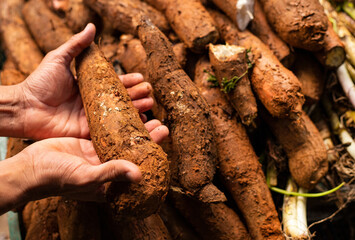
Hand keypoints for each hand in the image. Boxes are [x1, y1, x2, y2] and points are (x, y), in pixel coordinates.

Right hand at [0, 120, 167, 213]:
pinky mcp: (88, 141)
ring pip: (121, 138)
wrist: (30, 168)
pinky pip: (106, 130)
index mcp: (110, 182)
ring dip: (134, 127)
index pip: (138, 166)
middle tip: (160, 123)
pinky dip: (116, 121)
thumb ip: (111, 174)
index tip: (163, 135)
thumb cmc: (55, 179)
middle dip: (147, 137)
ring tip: (148, 113)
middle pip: (133, 151)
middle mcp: (107, 167)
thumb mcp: (85, 177)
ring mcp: (97, 153)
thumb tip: (139, 174)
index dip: (152, 153)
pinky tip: (126, 110)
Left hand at [19, 23, 153, 139]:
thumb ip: (77, 45)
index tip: (141, 78)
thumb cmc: (40, 82)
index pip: (114, 82)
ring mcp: (93, 117)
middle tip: (149, 93)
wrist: (26, 107)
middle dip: (137, 95)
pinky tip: (139, 123)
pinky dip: (125, 127)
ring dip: (136, 109)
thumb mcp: (58, 59)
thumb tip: (92, 27)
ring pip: (119, 114)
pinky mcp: (90, 132)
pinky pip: (111, 130)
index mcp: (89, 86)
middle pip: (121, 99)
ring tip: (149, 105)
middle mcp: (94, 102)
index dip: (128, 80)